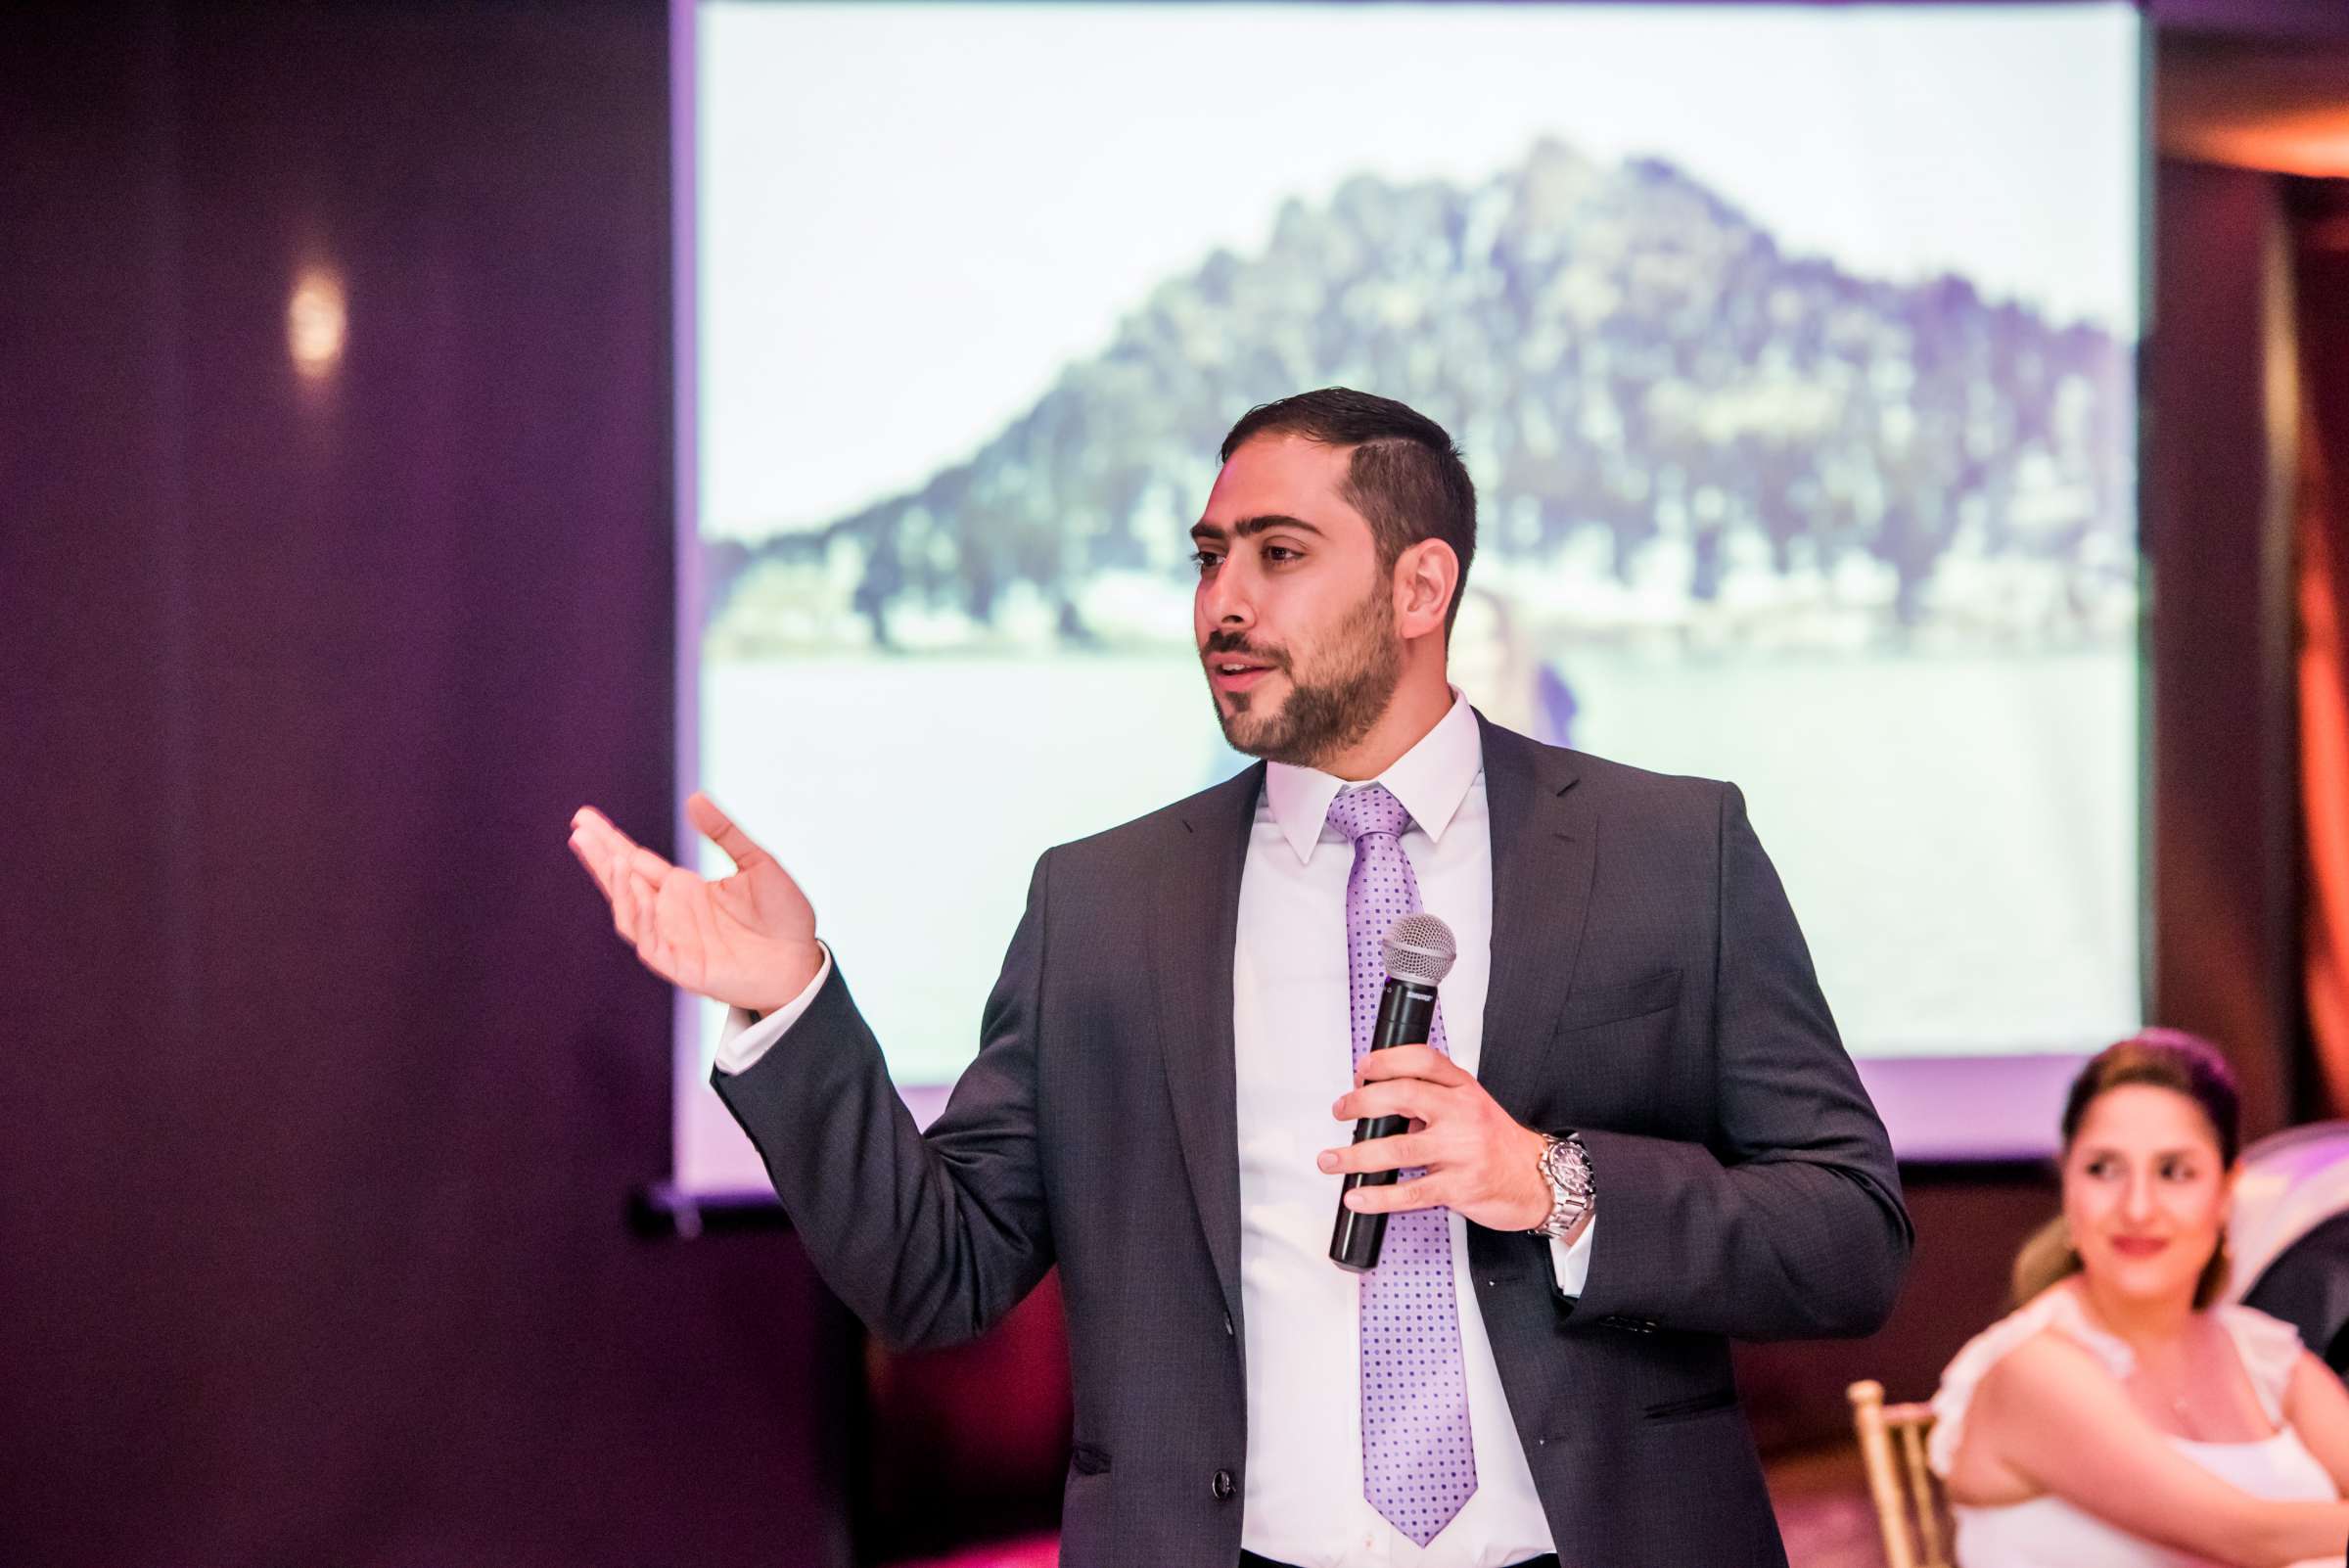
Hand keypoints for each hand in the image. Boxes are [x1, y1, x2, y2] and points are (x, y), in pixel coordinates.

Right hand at [568, 793, 823, 1013]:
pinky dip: (639, 918)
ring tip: (611, 857)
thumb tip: (694, 797)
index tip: (584, 818)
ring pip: (629, 912)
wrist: (803, 960)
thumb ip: (726, 833)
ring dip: (617, 886)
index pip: (636, 860)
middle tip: (579, 829)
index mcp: (684, 889)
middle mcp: (670, 913)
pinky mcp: (681, 965)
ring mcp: (673, 939)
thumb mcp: (758, 862)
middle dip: (600, 857)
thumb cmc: (784, 915)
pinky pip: (649, 942)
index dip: (610, 841)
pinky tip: (635, 891)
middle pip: (623, 882)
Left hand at [1317, 1045, 1553, 1233]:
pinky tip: (1358, 1196)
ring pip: (1399, 1149)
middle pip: (1404, 1095)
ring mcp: (1461, 1151)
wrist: (1538, 1180)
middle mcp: (1463, 1114)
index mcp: (1464, 1089)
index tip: (1361, 1068)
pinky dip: (1378, 1196)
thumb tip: (1380, 1105)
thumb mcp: (1471, 1107)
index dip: (1387, 1059)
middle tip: (1341, 1110)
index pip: (1423, 1060)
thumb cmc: (1499, 1144)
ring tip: (1331, 1159)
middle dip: (1362, 1102)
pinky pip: (1411, 1192)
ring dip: (1356, 1155)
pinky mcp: (1460, 1187)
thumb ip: (1432, 1101)